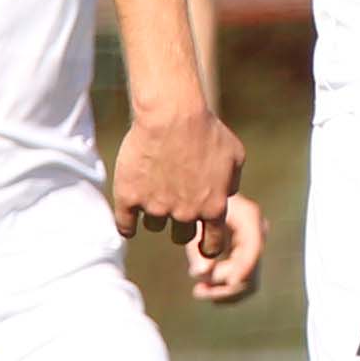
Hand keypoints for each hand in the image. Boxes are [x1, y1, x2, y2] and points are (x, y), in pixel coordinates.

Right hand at [114, 101, 243, 244]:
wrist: (171, 114)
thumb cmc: (206, 129)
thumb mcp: (234, 155)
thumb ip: (231, 183)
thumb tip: (226, 197)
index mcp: (213, 207)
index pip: (211, 244)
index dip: (207, 246)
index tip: (202, 245)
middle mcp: (186, 213)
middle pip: (181, 236)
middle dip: (180, 224)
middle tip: (175, 204)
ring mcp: (156, 207)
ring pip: (155, 225)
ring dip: (156, 213)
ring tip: (154, 189)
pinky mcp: (129, 198)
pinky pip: (125, 225)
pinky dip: (126, 223)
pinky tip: (129, 214)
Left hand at [180, 189, 270, 304]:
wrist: (200, 192)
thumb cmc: (196, 202)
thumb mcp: (195, 223)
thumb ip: (198, 248)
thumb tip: (202, 273)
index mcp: (250, 219)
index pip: (253, 251)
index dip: (241, 270)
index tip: (224, 283)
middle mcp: (258, 233)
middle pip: (251, 272)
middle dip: (225, 286)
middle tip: (198, 290)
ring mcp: (253, 245)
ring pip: (247, 282)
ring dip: (224, 292)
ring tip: (199, 290)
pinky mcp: (245, 254)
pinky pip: (242, 280)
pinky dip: (224, 289)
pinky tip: (205, 287)